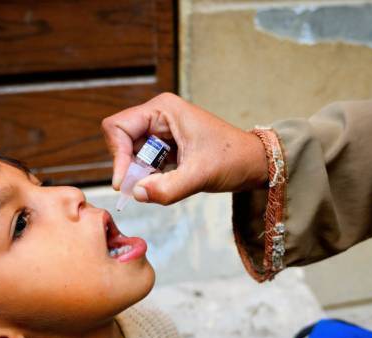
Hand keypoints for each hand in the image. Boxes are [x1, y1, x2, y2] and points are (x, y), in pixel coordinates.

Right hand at [100, 93, 267, 205]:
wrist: (254, 164)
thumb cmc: (233, 159)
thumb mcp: (200, 176)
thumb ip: (167, 188)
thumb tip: (136, 194)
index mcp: (163, 109)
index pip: (118, 127)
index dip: (117, 156)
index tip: (125, 183)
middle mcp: (158, 116)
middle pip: (121, 141)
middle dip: (128, 167)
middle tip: (141, 190)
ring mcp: (161, 131)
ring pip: (131, 154)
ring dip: (139, 174)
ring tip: (159, 186)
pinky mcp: (166, 147)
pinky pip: (144, 162)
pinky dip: (148, 177)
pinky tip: (165, 184)